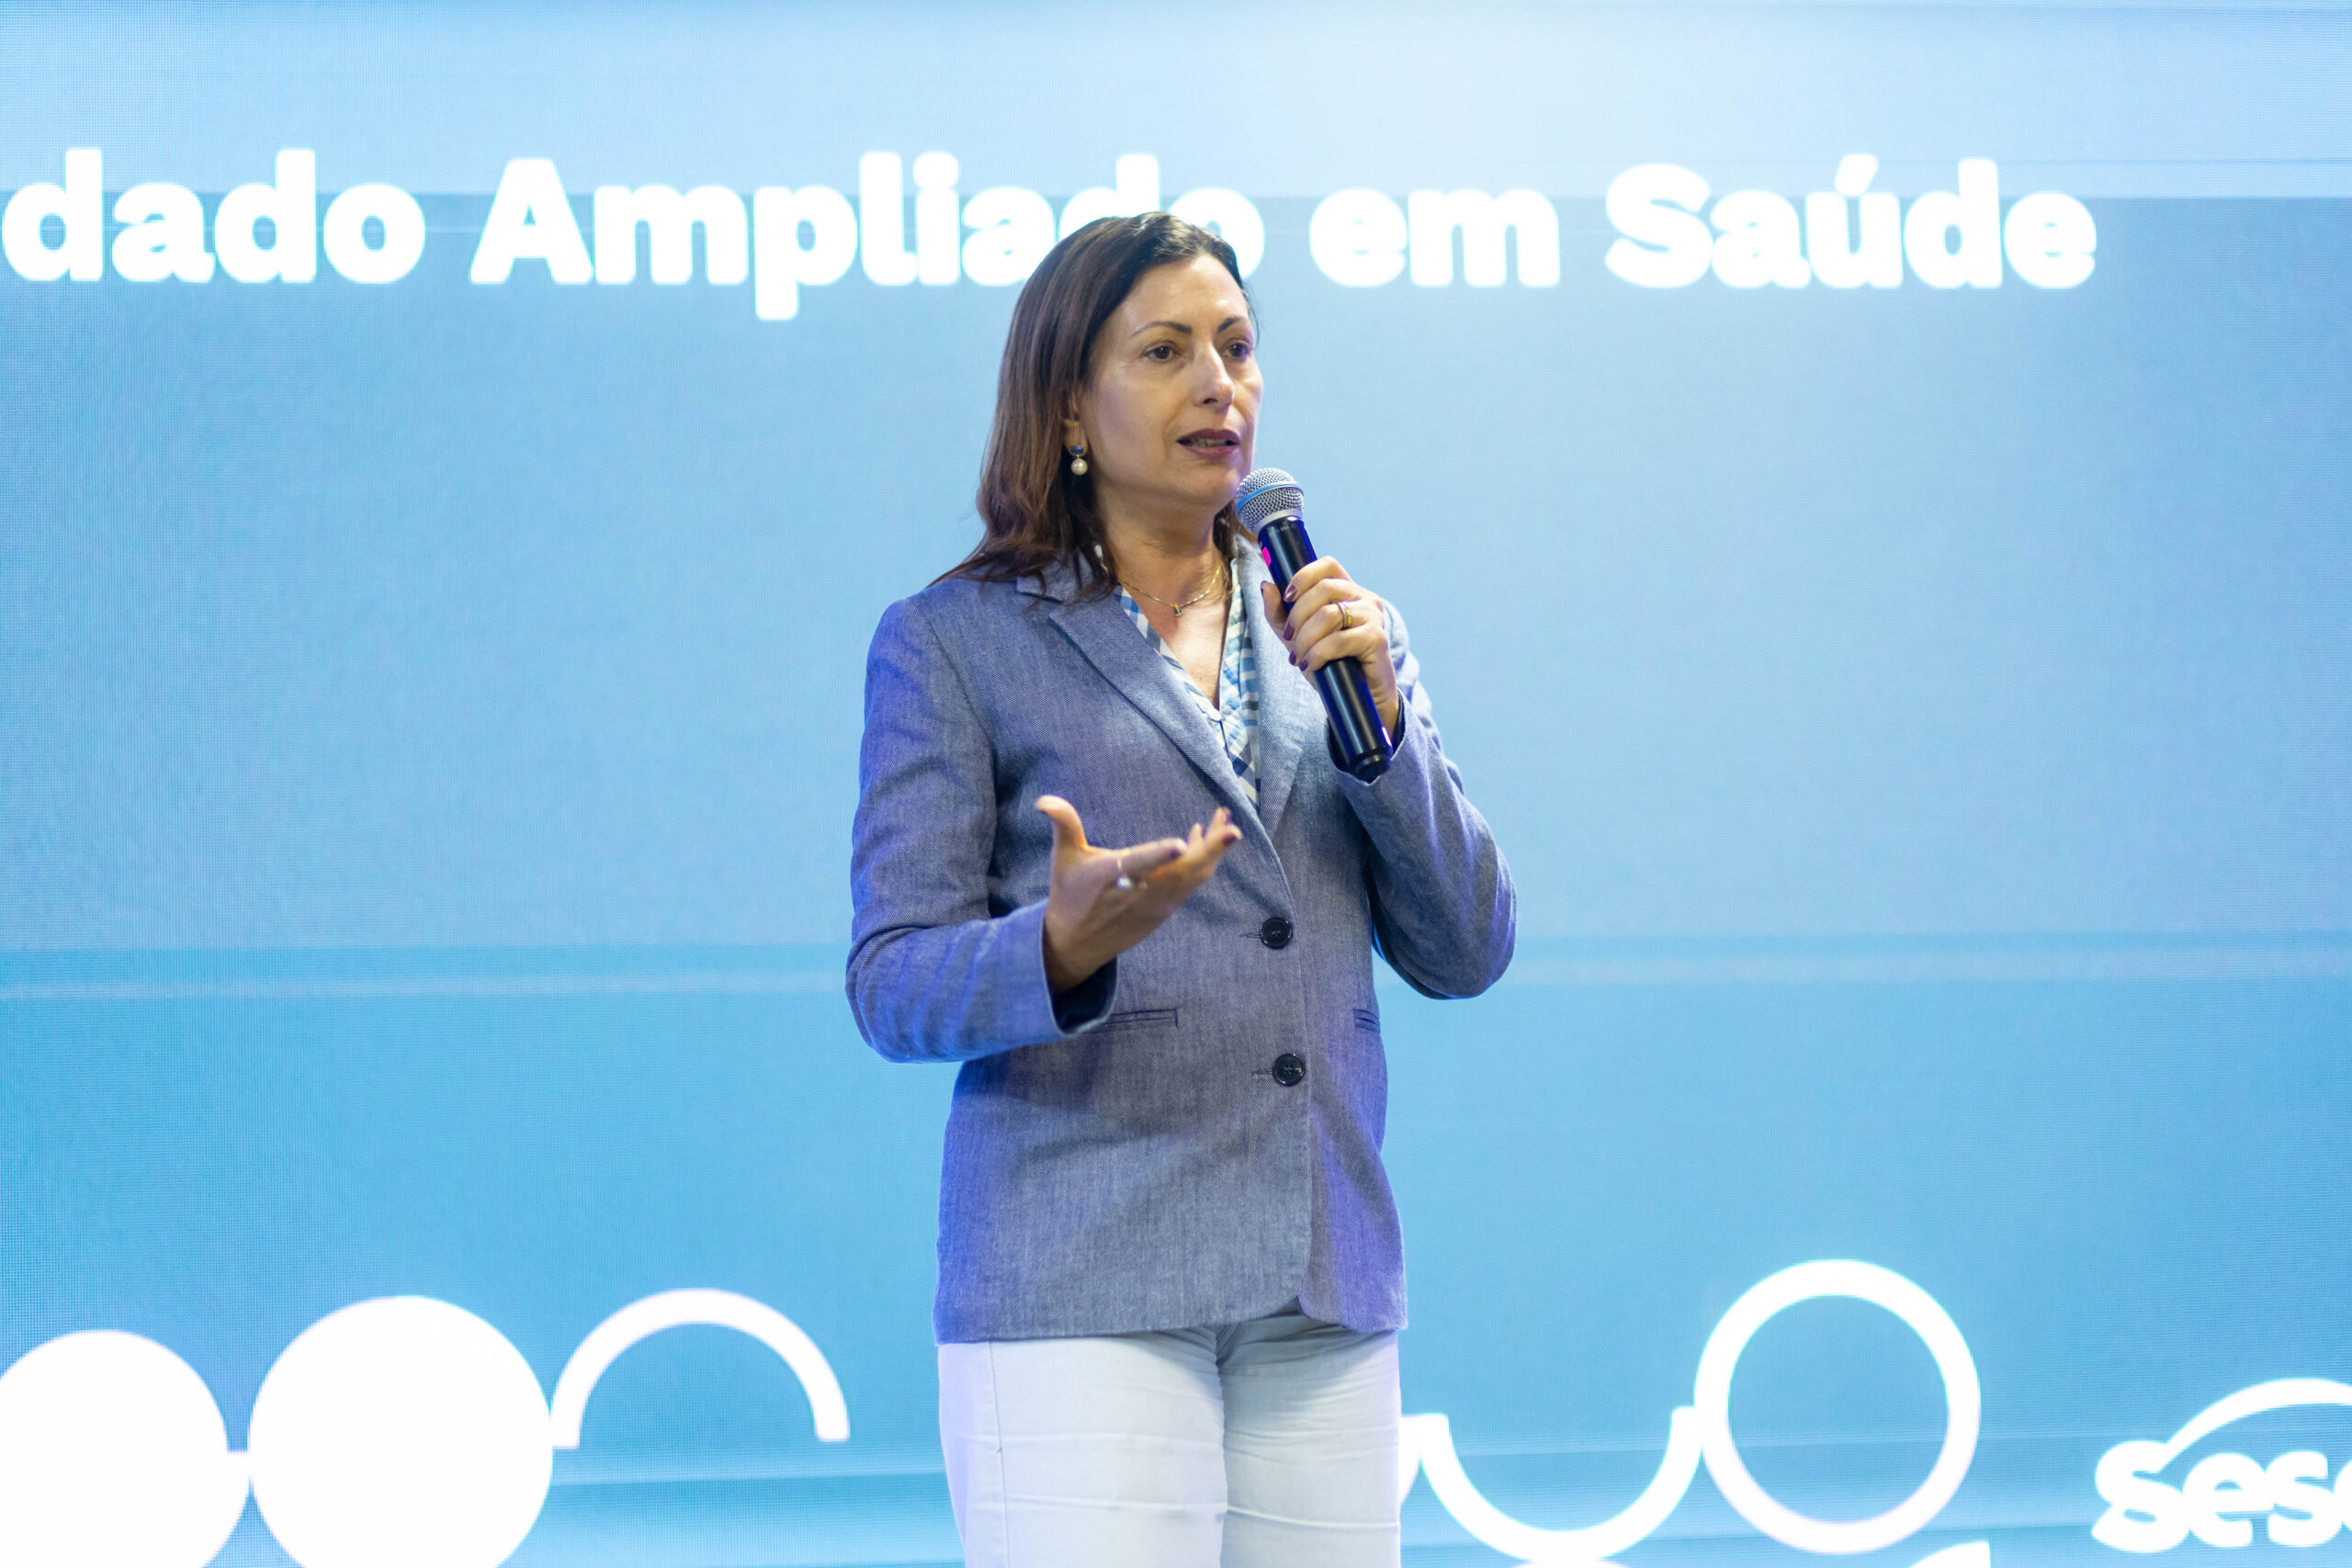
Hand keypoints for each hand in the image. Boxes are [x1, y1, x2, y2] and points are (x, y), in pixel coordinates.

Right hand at [1035, 795, 1242, 993]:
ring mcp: (1156, 905)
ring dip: (1211, 852)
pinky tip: (1201, 841)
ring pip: (1193, 878)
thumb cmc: (1069, 896)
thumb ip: (1064, 825)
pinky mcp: (1164, 912)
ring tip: (1223, 823)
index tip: (1180, 843)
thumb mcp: (1063, 859)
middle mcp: (1140, 894)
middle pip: (1183, 872)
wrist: (1074, 945)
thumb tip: (1044, 800)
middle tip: (1230, 826)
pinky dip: (1200, 863)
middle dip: (1210, 849)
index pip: (1140, 864)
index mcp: (1114, 876)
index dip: (1159, 854)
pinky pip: (1189, 885)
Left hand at [1258, 557, 1400, 735]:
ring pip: (1329, 614)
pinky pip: (1337, 641)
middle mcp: (1364, 598)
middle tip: (1290, 638)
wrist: (1360, 699)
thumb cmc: (1331, 665)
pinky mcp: (1377, 638)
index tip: (1287, 597)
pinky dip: (1317, 655)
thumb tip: (1266, 585)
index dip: (1303, 576)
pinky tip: (1311, 666)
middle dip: (1298, 615)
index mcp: (1348, 592)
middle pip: (1324, 588)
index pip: (1328, 564)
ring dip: (1305, 639)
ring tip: (1299, 659)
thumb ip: (1280, 613)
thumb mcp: (1298, 637)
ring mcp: (1374, 617)